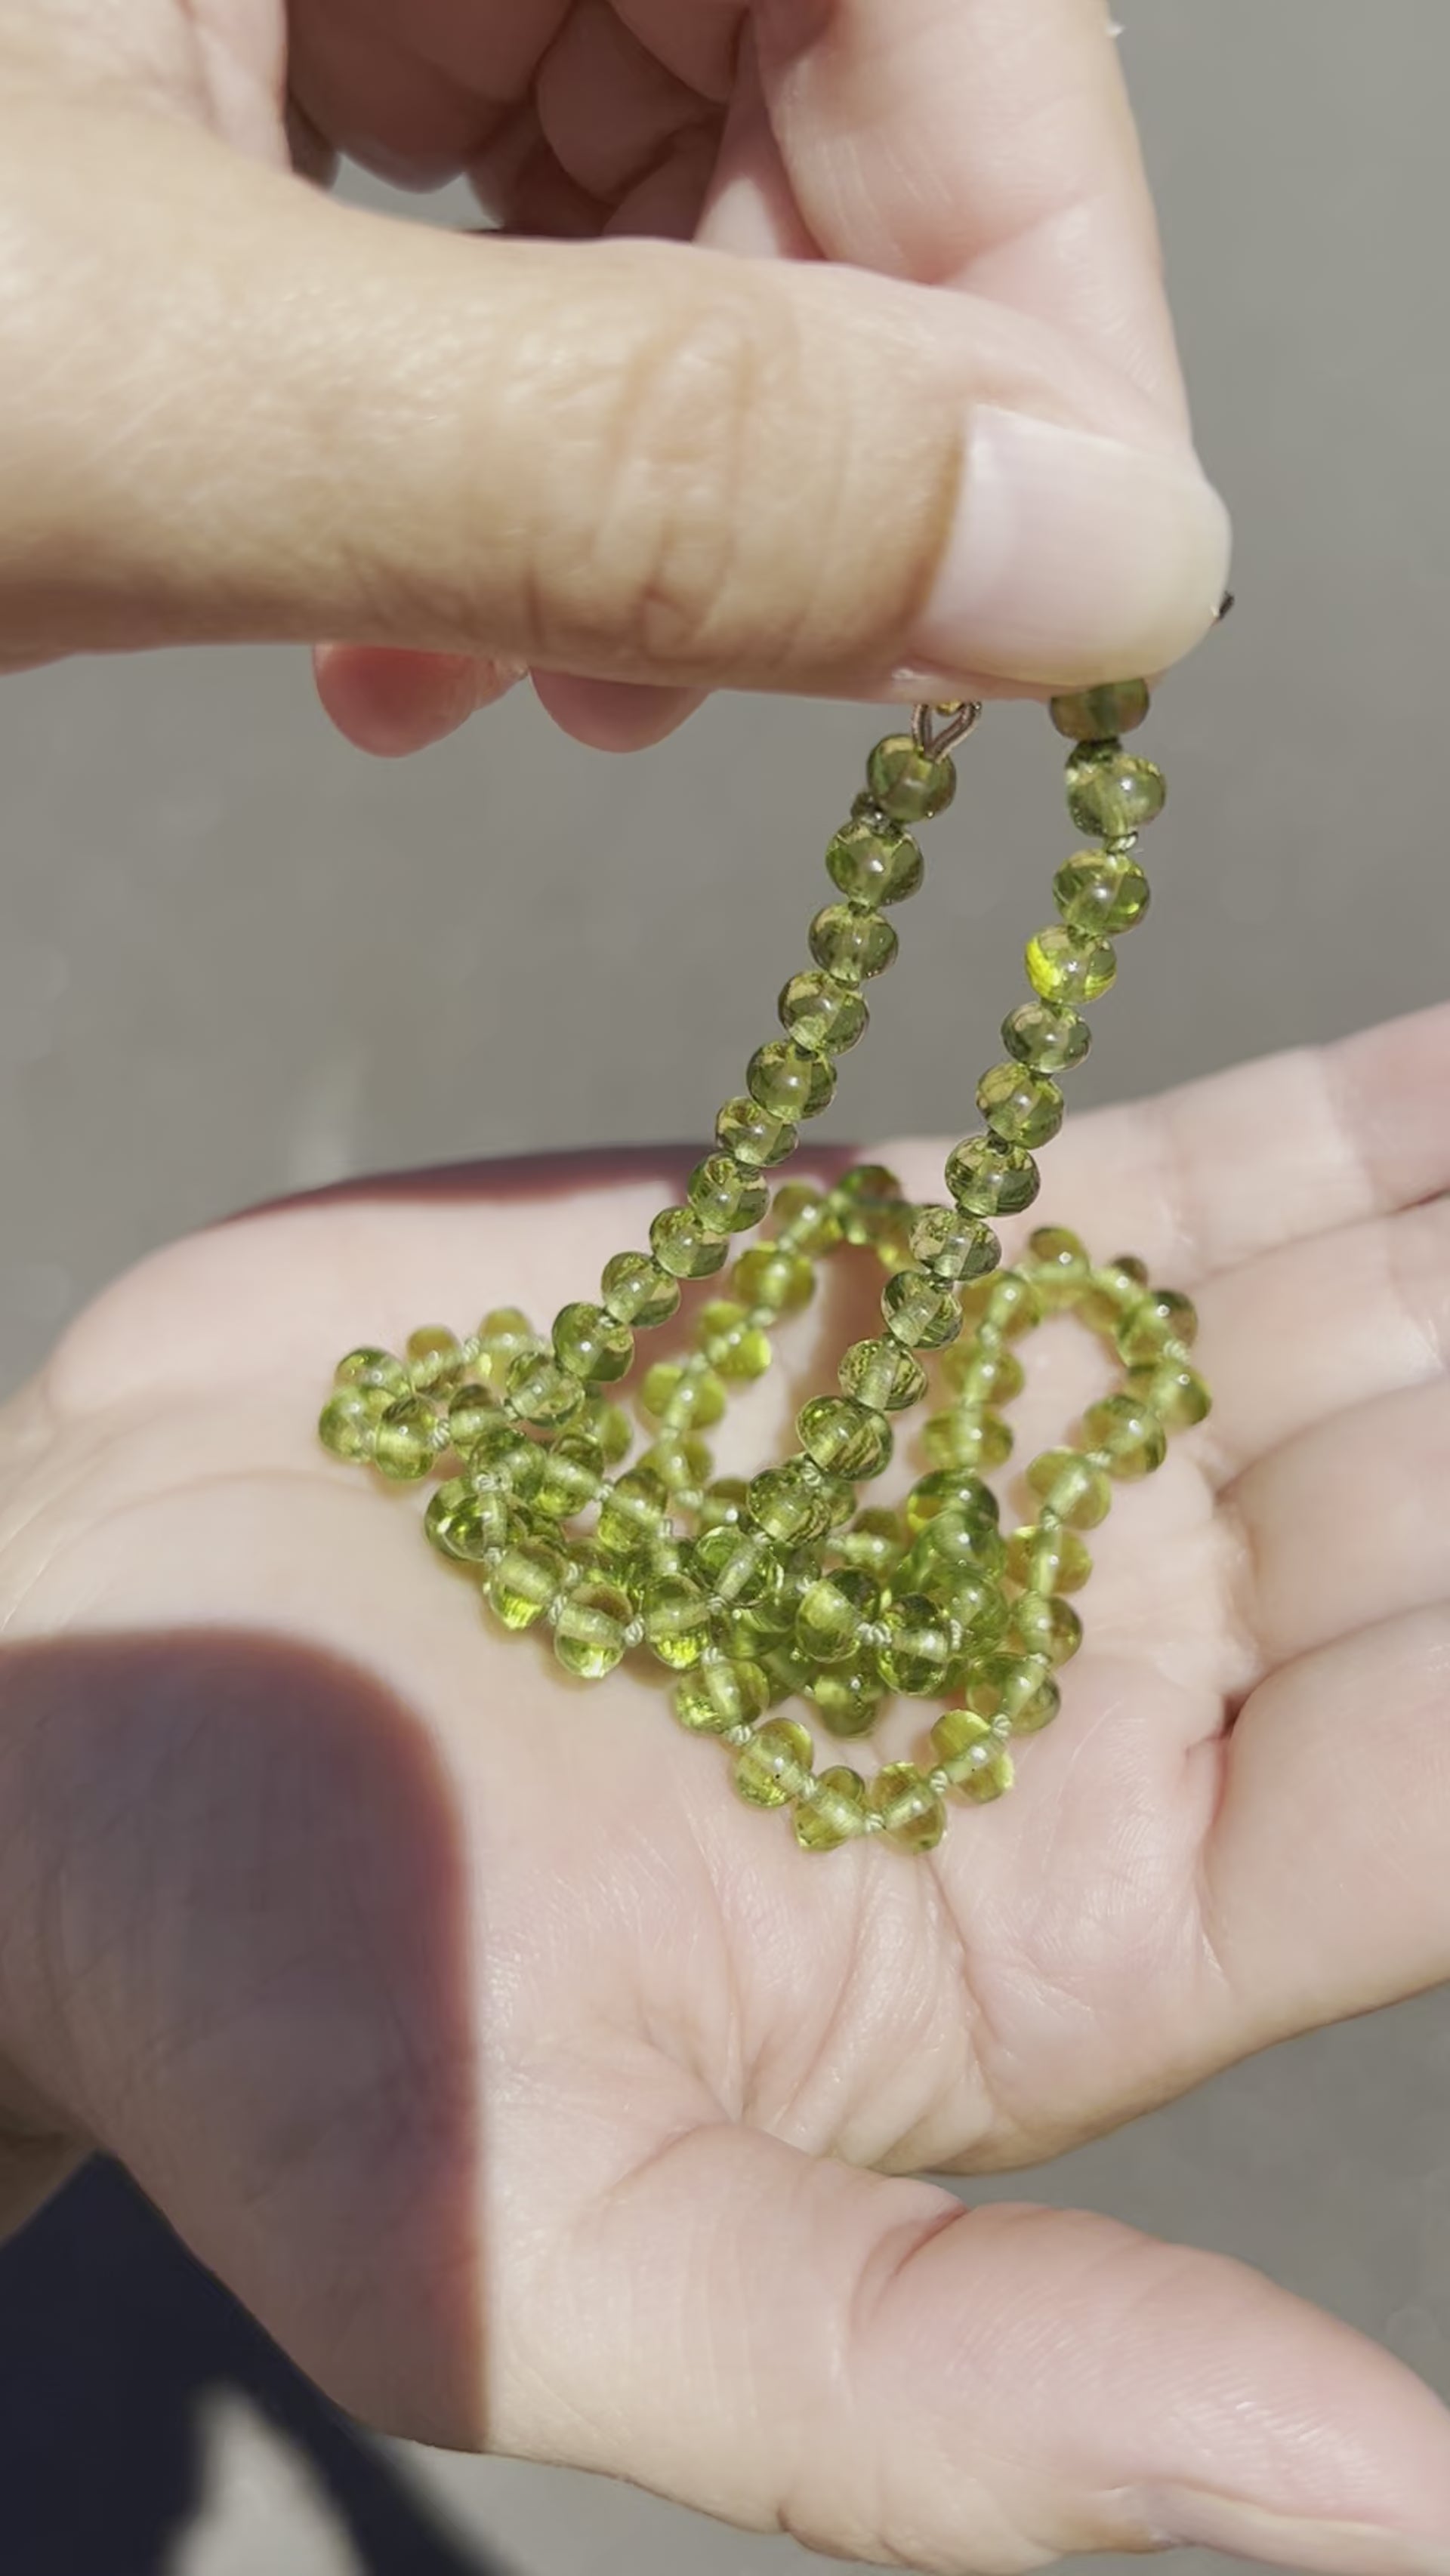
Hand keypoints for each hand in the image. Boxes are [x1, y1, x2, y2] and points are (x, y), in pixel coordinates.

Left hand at [0, 1, 1227, 753]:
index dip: (1031, 241)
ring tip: (542, 696)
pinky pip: (459, 214)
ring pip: (636, 145)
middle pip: (788, 26)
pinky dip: (490, 442)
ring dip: (656, 459)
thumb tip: (1090, 562)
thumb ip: (618, 464)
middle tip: (794, 674)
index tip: (1074, 565)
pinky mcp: (177, 50)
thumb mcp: (114, 397)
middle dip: (827, 392)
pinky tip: (405, 633)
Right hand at [1, 1004, 1448, 2573]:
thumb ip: (958, 2395)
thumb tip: (1387, 2523)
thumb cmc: (272, 2006)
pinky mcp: (914, 1280)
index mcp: (1086, 1932)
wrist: (58, 1694)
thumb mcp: (573, 2251)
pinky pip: (1202, 1173)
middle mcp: (1109, 1691)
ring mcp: (1024, 1464)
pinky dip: (1383, 1109)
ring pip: (1377, 1324)